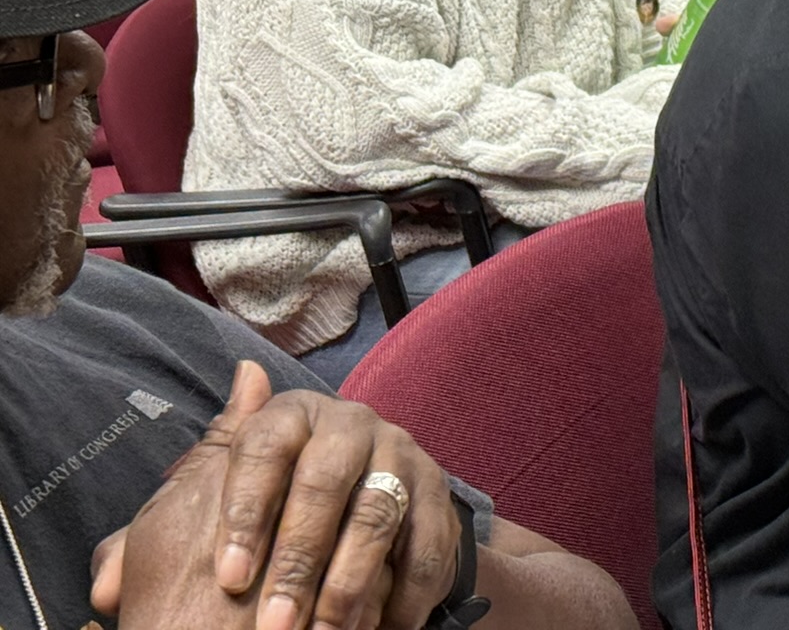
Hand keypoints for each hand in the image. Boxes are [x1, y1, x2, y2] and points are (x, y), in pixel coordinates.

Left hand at [93, 360, 459, 629]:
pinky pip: (427, 545)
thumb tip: (113, 569)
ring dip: (350, 583)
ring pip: (378, 514)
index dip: (245, 512)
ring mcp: (401, 455)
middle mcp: (351, 423)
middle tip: (275, 625)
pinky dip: (404, 594)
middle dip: (299, 560)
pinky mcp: (439, 496)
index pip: (262, 448)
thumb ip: (162, 534)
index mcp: (289, 415)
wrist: (350, 514)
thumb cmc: (258, 520)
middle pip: (324, 481)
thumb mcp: (200, 517)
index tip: (227, 576)